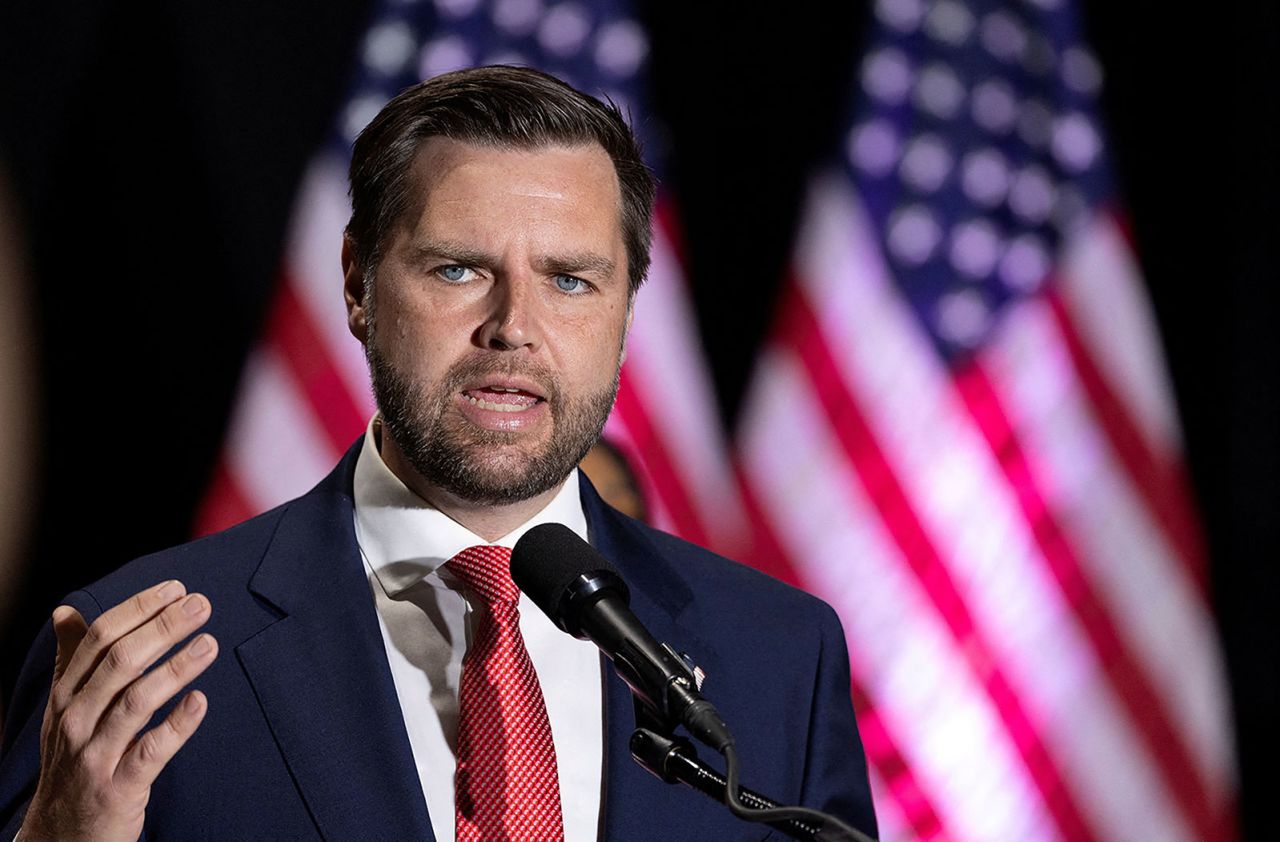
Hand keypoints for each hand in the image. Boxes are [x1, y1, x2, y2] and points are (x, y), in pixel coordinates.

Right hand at [19, 580, 217, 841]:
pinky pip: (151, 751)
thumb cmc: (75, 758)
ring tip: (210, 643)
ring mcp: (96, 754)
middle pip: (121, 661)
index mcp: (67, 694)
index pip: (102, 638)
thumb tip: (64, 611)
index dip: (140, 609)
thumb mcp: (66, 709)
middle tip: (202, 604)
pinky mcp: (119, 786)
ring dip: (176, 667)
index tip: (177, 588)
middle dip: (164, 627)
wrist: (62, 835)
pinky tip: (201, 700)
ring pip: (137, 701)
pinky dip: (177, 724)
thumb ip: (72, 659)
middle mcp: (76, 720)